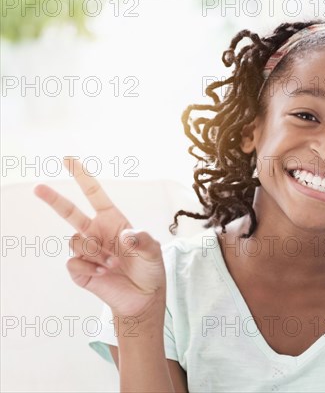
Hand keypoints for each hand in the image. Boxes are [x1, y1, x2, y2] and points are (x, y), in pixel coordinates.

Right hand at [34, 157, 165, 320]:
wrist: (142, 297)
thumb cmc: (149, 269)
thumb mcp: (153, 251)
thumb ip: (142, 240)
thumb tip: (125, 236)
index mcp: (113, 221)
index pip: (95, 195)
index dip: (82, 177)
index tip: (68, 160)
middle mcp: (96, 233)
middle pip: (69, 212)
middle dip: (53, 199)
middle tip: (38, 187)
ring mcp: (87, 251)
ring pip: (76, 242)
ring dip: (96, 253)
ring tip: (114, 265)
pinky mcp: (80, 270)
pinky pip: (74, 263)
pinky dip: (91, 268)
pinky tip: (104, 274)